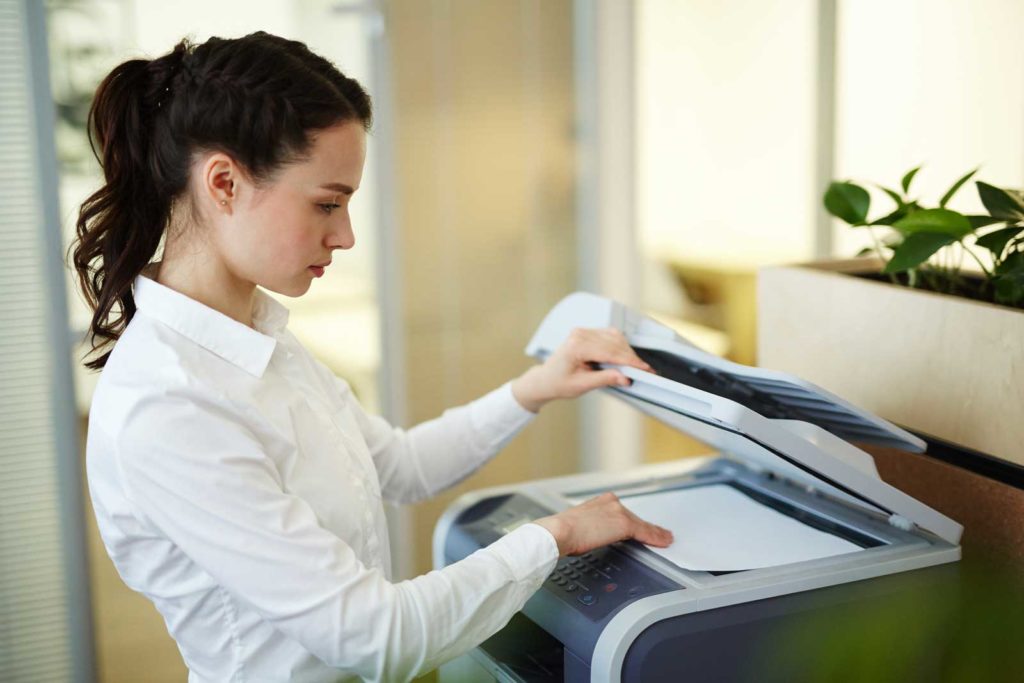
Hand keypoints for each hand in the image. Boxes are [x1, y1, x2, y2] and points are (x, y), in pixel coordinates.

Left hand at [511, 327, 653, 412]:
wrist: (546, 379)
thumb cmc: (558, 383)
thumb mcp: (582, 386)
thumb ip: (604, 379)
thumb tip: (625, 377)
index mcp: (576, 345)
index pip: (610, 351)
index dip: (630, 361)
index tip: (645, 369)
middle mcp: (580, 334)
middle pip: (615, 342)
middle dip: (632, 357)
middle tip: (646, 371)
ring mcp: (583, 331)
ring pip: (615, 337)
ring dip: (627, 351)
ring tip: (636, 367)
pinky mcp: (587, 333)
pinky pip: (610, 336)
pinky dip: (620, 347)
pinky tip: (625, 359)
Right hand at [533, 491, 673, 555]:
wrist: (559, 532)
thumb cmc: (562, 532)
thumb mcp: (579, 526)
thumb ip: (590, 528)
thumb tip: (590, 537)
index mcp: (600, 501)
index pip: (622, 513)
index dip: (635, 523)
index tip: (643, 528)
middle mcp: (611, 502)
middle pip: (634, 518)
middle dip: (648, 528)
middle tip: (661, 535)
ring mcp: (618, 512)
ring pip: (642, 525)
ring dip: (655, 533)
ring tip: (666, 538)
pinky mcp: (624, 524)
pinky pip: (645, 532)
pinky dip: (656, 538)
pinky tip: (664, 542)